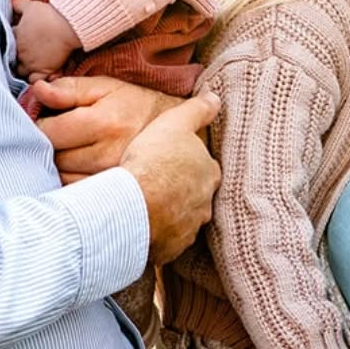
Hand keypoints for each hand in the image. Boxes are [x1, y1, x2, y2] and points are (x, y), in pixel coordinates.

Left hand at [11, 0, 80, 78]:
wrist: (67, 26)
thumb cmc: (49, 14)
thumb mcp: (31, 6)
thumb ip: (17, 3)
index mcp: (15, 36)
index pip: (6, 43)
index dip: (10, 44)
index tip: (15, 43)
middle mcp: (20, 52)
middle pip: (11, 60)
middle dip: (14, 59)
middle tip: (20, 58)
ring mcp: (30, 62)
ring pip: (20, 72)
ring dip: (22, 70)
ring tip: (27, 69)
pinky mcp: (43, 70)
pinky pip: (34, 81)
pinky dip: (35, 81)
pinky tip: (37, 79)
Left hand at [28, 76, 178, 180]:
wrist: (172, 132)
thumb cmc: (134, 105)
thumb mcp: (105, 87)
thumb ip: (69, 88)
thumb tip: (37, 90)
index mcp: (103, 123)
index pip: (48, 132)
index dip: (37, 125)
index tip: (42, 119)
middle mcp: (106, 154)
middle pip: (52, 156)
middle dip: (46, 144)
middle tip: (55, 134)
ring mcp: (110, 178)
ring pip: (61, 176)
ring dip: (56, 164)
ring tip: (68, 148)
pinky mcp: (113, 193)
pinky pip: (76, 191)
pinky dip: (69, 179)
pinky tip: (77, 165)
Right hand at [120, 90, 219, 265]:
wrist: (134, 204)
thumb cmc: (154, 159)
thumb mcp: (175, 122)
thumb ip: (197, 110)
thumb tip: (215, 98)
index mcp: (208, 174)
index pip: (205, 168)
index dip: (189, 165)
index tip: (174, 164)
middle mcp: (204, 205)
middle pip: (195, 198)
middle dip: (181, 194)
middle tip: (158, 187)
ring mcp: (188, 230)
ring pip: (180, 221)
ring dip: (168, 216)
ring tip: (146, 209)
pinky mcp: (170, 250)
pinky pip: (164, 242)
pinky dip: (155, 236)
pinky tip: (139, 228)